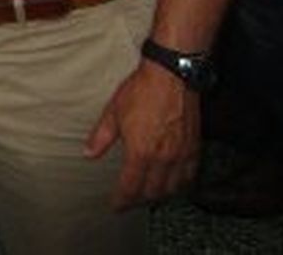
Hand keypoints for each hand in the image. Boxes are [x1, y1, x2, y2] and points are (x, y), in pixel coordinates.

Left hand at [84, 60, 199, 208]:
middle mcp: (163, 158)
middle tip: (130, 201)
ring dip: (160, 195)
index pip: (131, 187)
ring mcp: (181, 154)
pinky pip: (189, 175)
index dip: (122, 200)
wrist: (171, 76)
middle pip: (152, 192)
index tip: (116, 206)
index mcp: (141, 152)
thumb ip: (101, 137)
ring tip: (149, 195)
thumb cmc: (141, 91)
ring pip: (173, 187)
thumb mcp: (113, 112)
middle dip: (139, 200)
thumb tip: (88, 154)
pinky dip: (180, 184)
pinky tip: (174, 183)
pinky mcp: (194, 147)